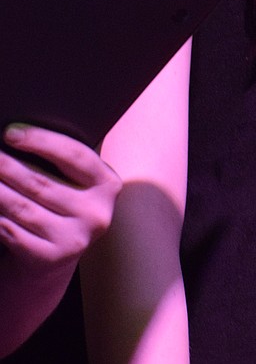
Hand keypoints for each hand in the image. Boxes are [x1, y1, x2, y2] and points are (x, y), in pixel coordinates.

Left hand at [0, 124, 120, 273]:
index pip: (75, 155)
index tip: (10, 132)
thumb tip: (19, 136)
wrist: (53, 260)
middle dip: (7, 165)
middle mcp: (96, 213)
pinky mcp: (48, 259)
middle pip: (42, 182)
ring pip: (22, 207)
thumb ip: (60, 163)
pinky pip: (11, 231)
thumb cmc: (59, 205)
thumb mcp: (73, 183)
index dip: (41, 141)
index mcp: (107, 184)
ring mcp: (73, 240)